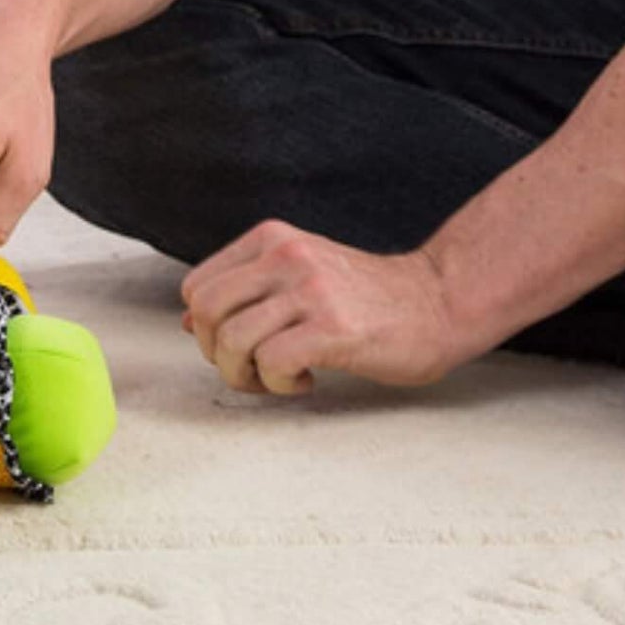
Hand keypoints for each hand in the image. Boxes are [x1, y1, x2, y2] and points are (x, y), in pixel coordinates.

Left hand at [179, 220, 467, 395]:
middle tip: (252, 369)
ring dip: (247, 376)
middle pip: (204, 311)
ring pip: (231, 339)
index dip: (206, 328)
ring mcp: (309, 289)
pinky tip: (305, 380)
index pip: (196, 286)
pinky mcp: (333, 327)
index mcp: (270, 238)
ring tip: (281, 377)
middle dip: (216, 354)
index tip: (239, 346)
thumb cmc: (365, 298)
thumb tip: (187, 321)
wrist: (436, 301)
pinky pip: (271, 363)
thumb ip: (245, 294)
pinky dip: (278, 385)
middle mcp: (284, 254)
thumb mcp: (297, 277)